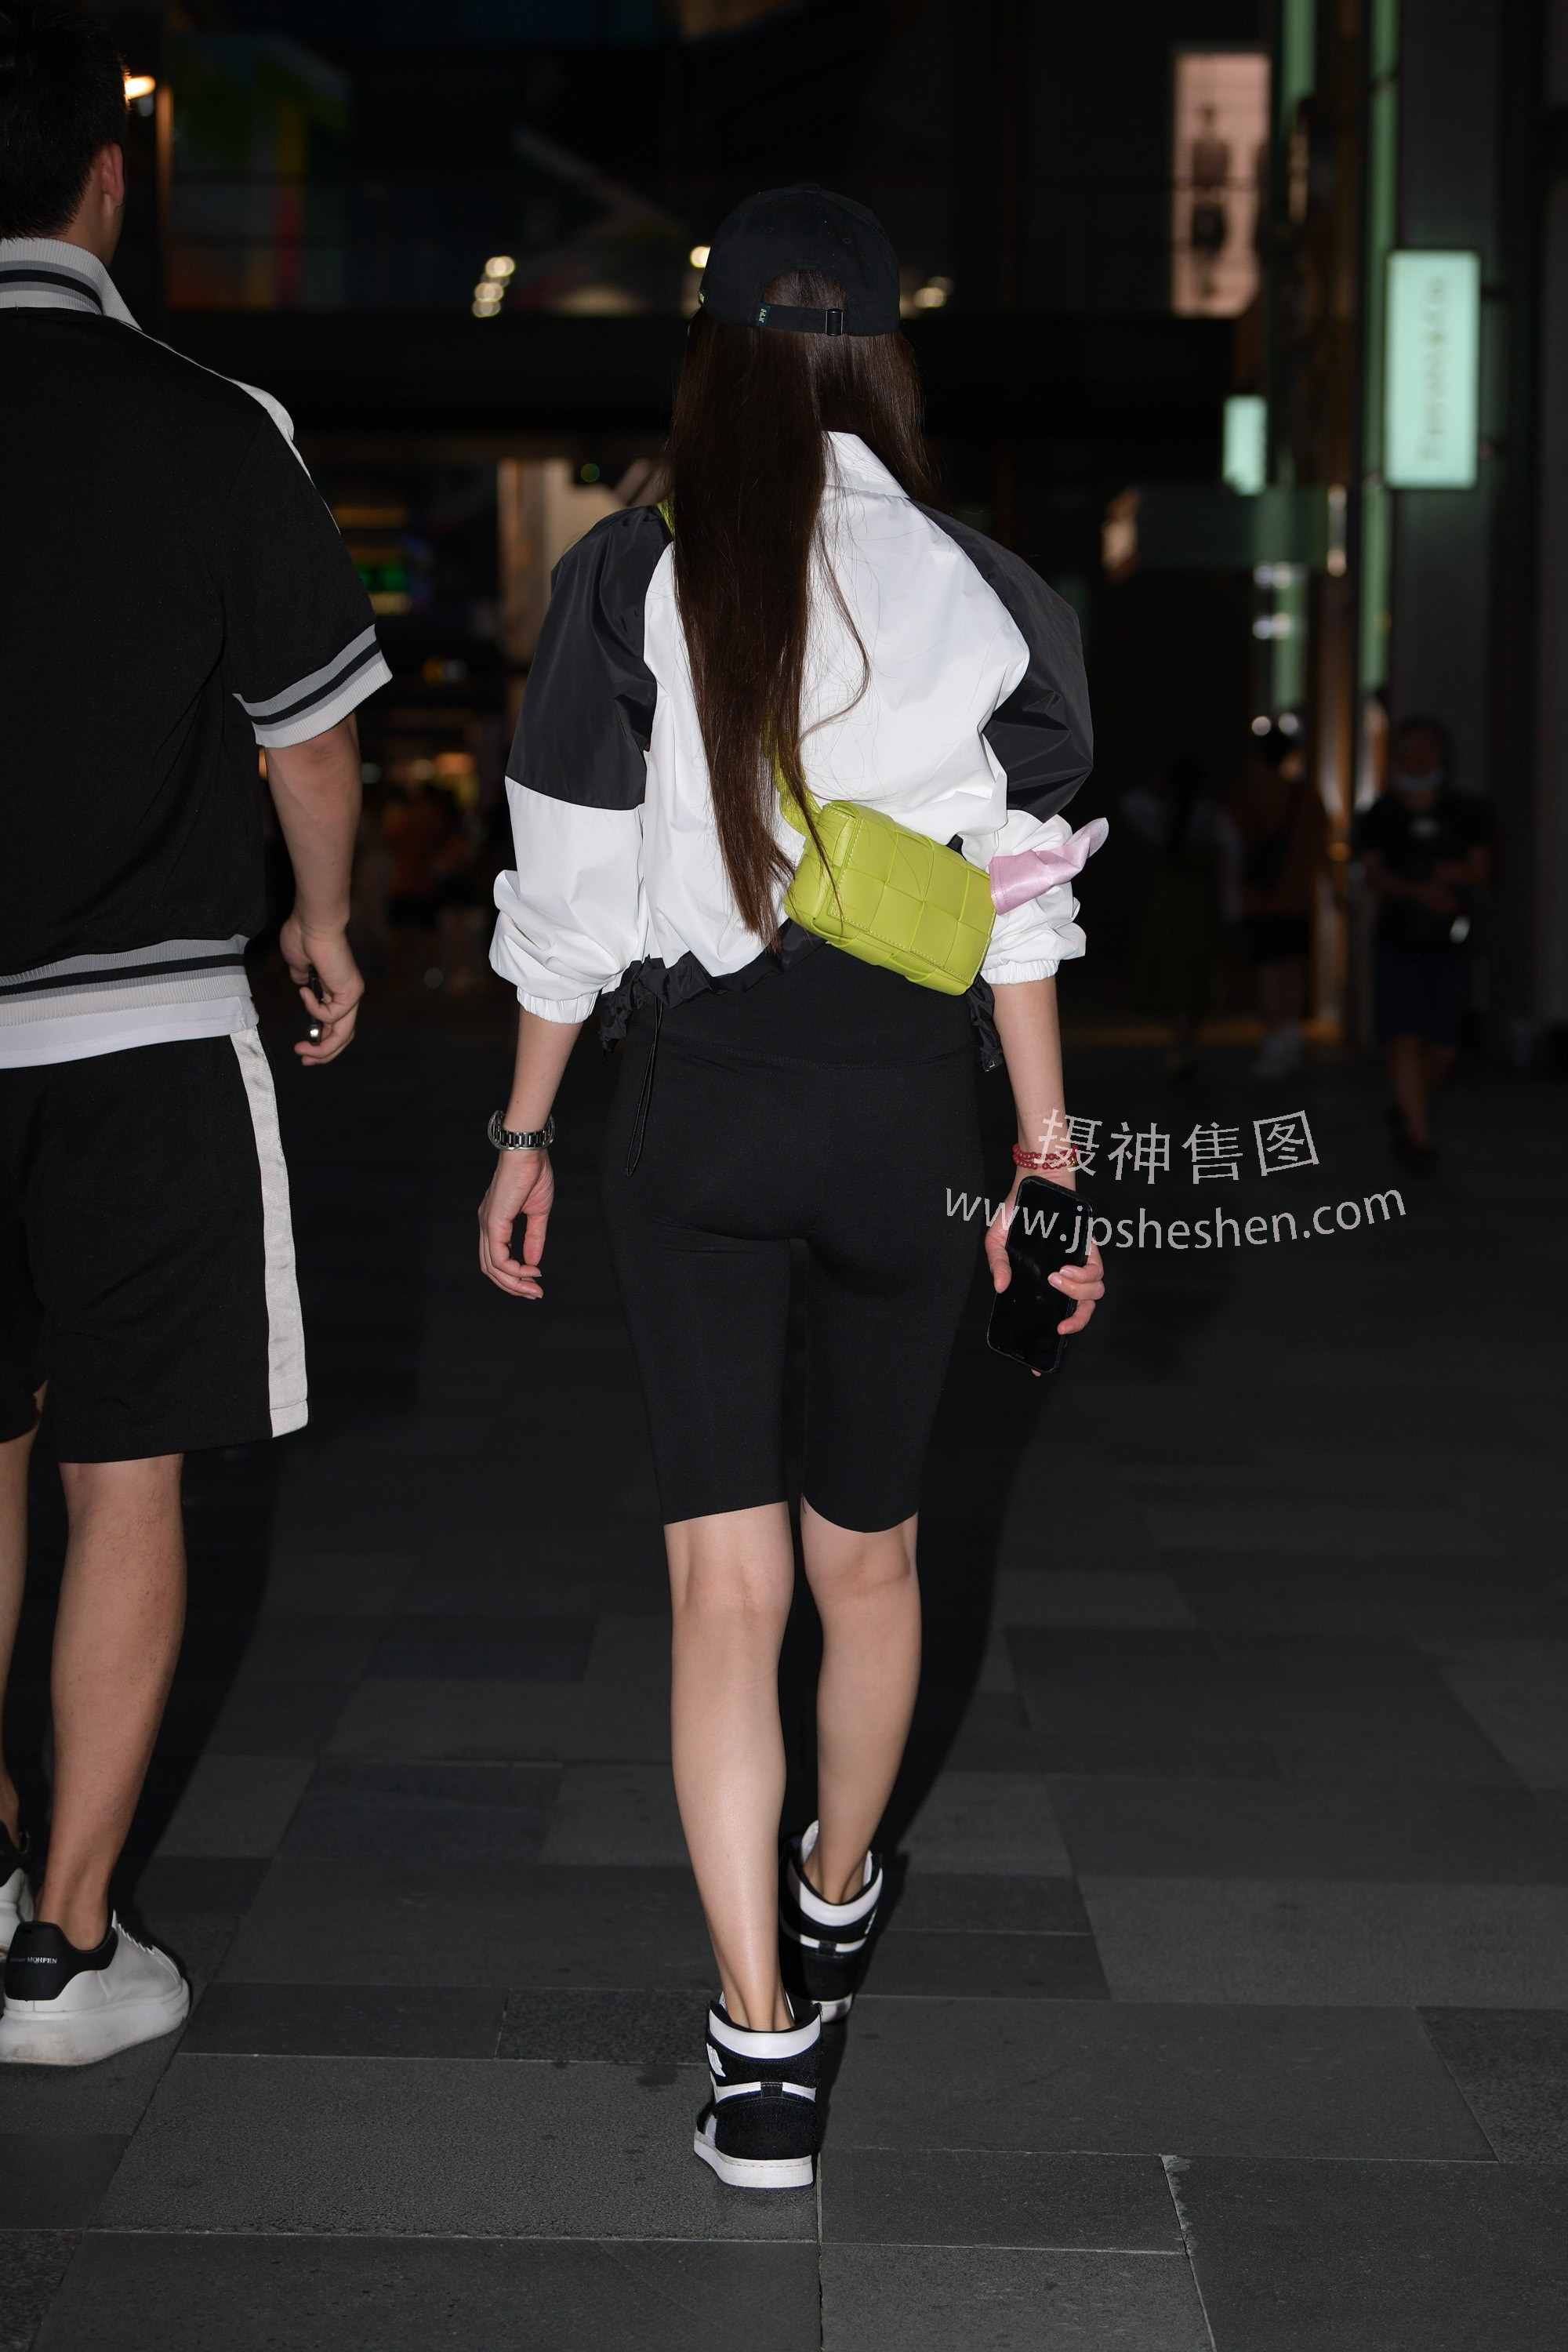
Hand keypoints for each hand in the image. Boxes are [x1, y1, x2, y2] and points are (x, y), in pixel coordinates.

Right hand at [279, 914, 362, 1063]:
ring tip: (302, 1050)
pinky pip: (331, 1015)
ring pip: (343, 1033)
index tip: (302, 1049)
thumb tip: (302, 988)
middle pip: (343, 1036)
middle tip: (305, 1060)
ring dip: (321, 1048)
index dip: (322, 1041)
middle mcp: (348, 995)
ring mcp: (351, 995)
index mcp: (337, 991)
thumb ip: (303, 982)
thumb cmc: (304, 938)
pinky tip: (305, 994)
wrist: (312, 923)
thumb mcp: (299, 967)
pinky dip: (314, 1010)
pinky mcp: (350, 992)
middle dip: (324, 1053)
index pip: (336, 1025)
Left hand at [478, 1148, 553, 1298]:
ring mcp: (487, 1225)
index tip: (536, 1281)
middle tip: (535, 1294)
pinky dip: (515, 1270)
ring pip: (493, 1267)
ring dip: (514, 1283)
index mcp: (494, 1222)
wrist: (527, 1152)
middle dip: (513, 1286)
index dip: (514, 1276)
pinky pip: (499, 1257)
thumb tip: (533, 1262)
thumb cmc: (532, 1174)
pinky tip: (531, 1271)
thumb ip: (534, 1238)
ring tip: (534, 1288)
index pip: (496, 1259)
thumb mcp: (537, 1213)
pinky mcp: (493, 1223)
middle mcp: (485, 1225)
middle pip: (490, 1269)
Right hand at [985, 1172, 1104, 1376]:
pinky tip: (1065, 1270)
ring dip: (1076, 1292)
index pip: (1057, 1314)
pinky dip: (1084, 1276)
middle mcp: (1067, 1275)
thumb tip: (1001, 1290)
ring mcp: (1081, 1261)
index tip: (1038, 1364)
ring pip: (1094, 1292)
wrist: (1035, 1178)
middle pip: (1083, 1310)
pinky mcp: (1090, 1246)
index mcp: (1047, 1281)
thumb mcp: (996, 1240)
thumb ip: (998, 1266)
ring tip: (1055, 1279)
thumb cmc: (1018, 1211)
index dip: (1051, 1344)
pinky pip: (1097, 1270)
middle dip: (1075, 1323)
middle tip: (1059, 1326)